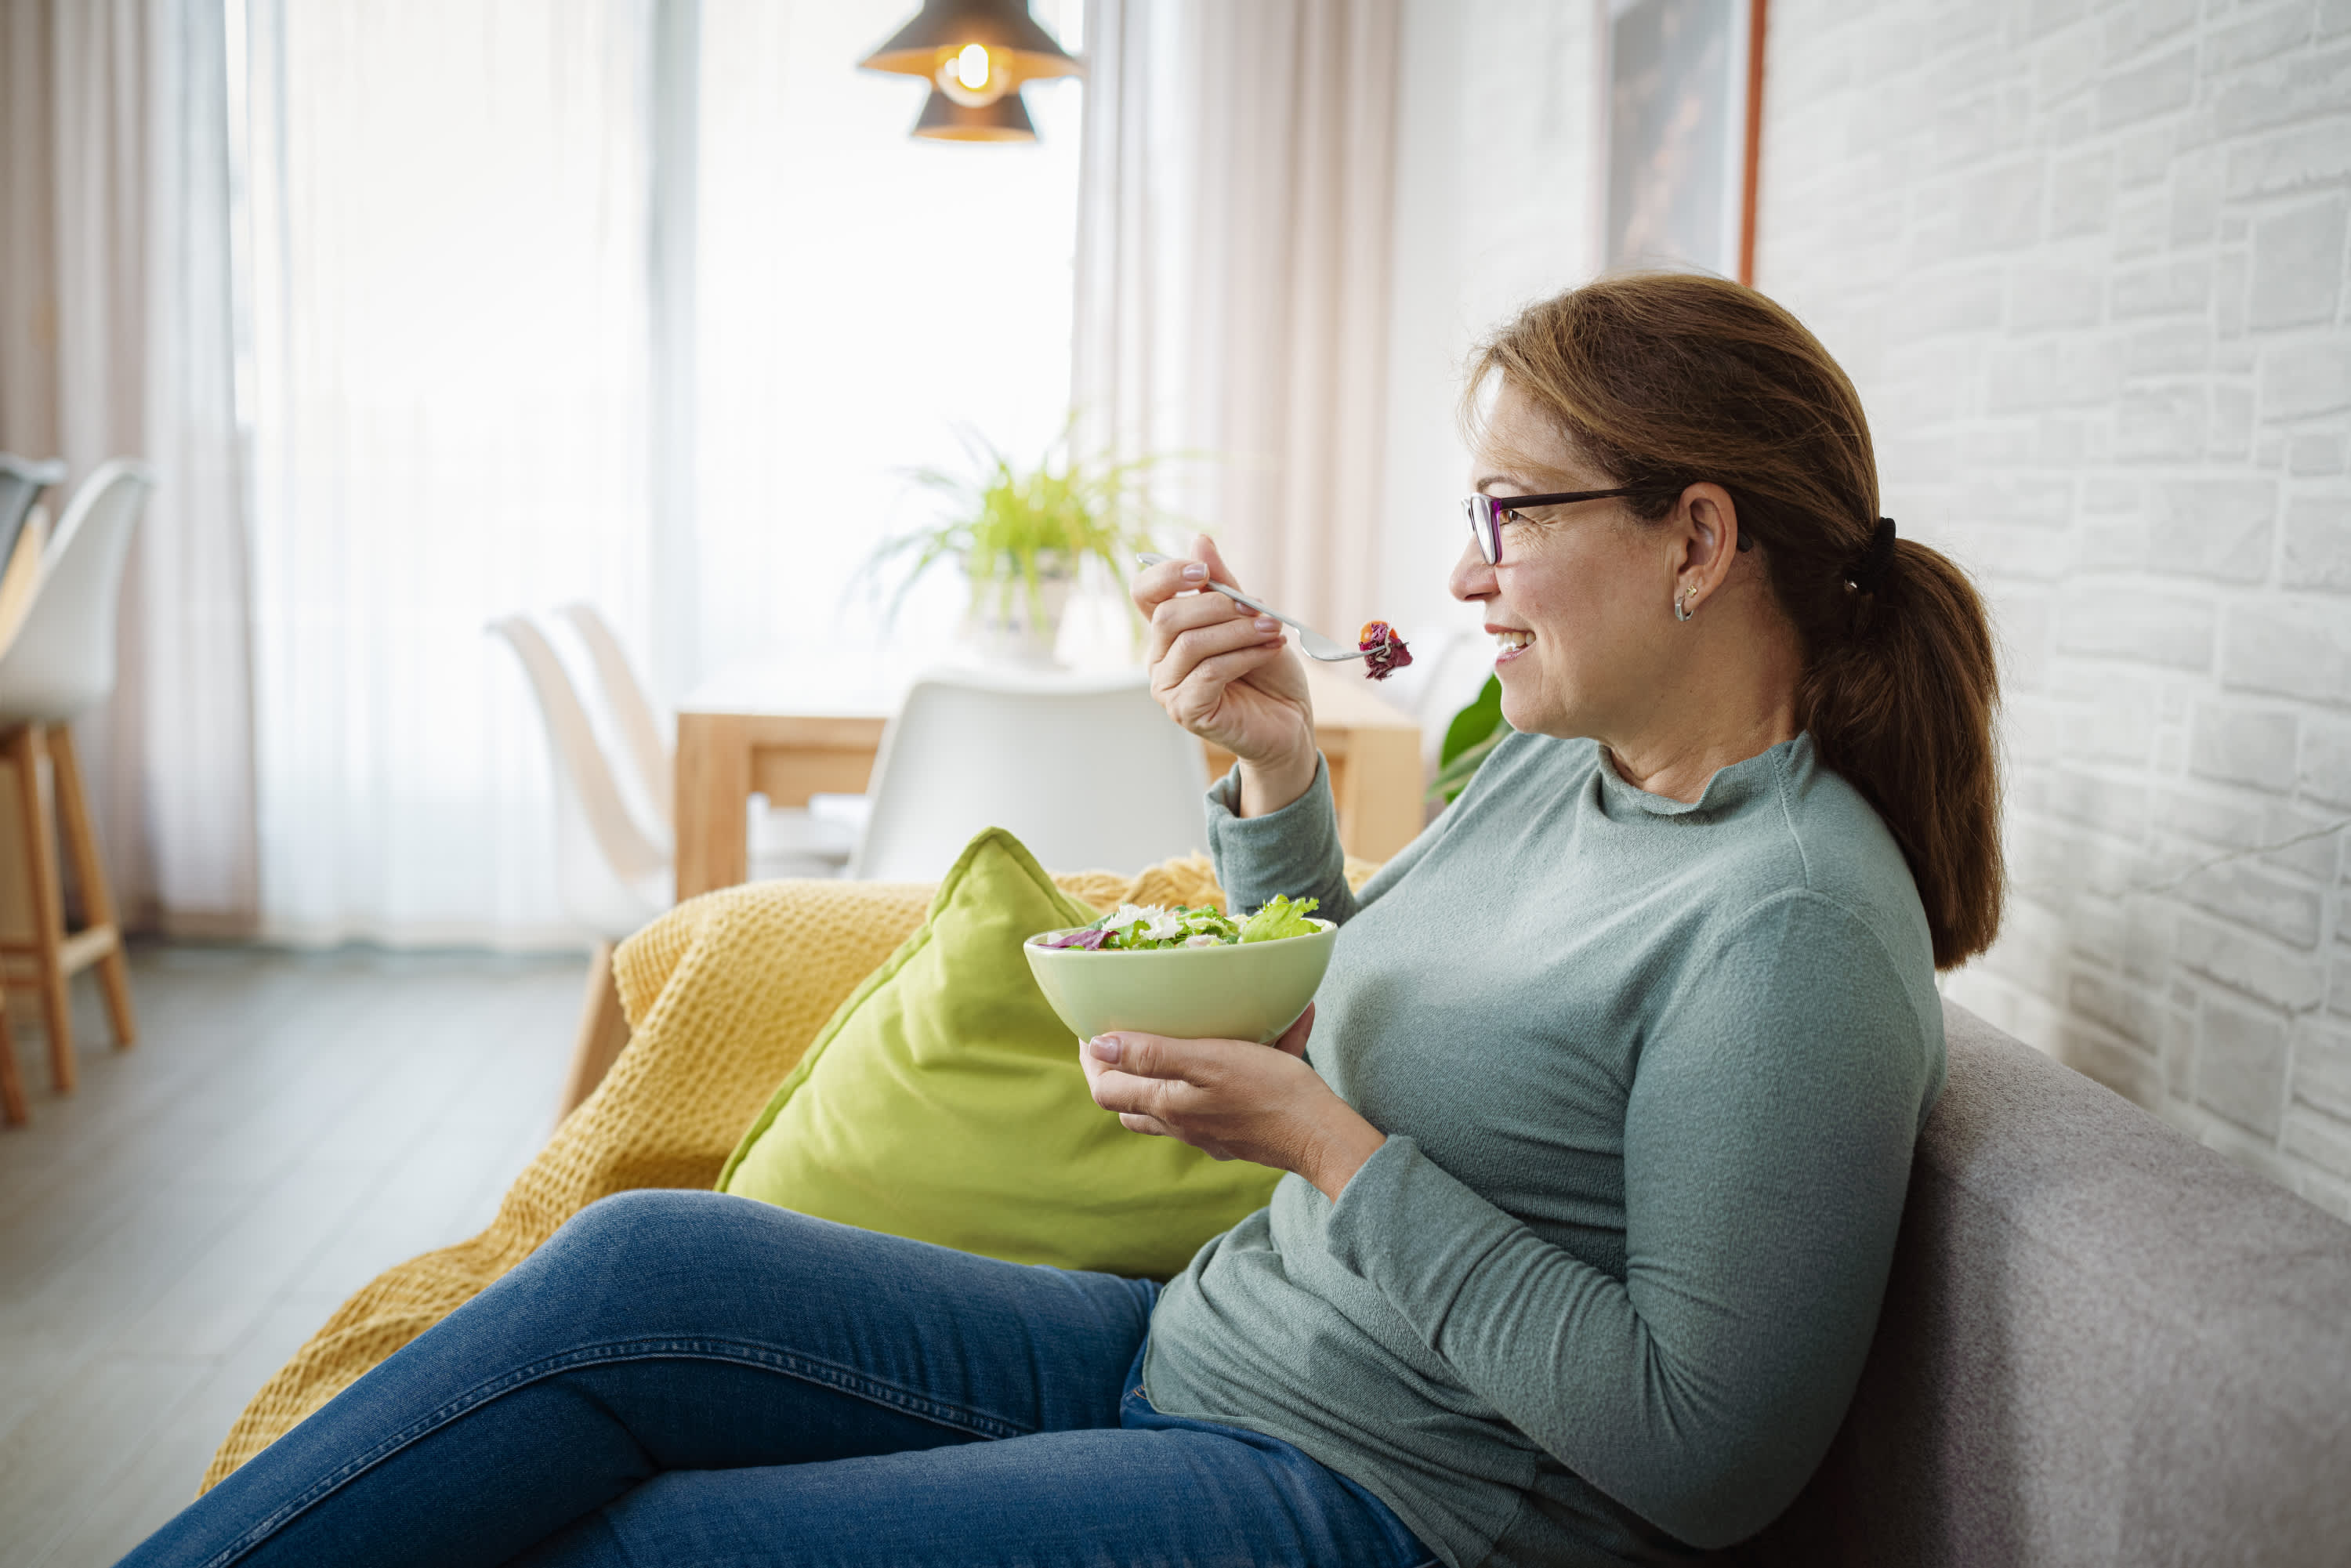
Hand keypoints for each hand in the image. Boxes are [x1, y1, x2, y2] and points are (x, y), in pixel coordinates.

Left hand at [1077, 1004, 1385, 1200]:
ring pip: (1167, 1110)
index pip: (1106, 1091)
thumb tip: (1099, 1045)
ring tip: (1165, 1049)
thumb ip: (1152, 1054)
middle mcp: (1182, 1126)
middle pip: (1130, 1105)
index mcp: (1168, 1107)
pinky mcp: (1236, 1134)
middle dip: (1119, 1073)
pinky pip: (1211, 1107)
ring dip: (1158, 1081)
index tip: (1091, 1032)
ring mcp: (1209, 1134)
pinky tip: (1240, 1053)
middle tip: (1121, 1039)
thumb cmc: (1268, 1091)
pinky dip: (1212, 1081)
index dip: (1092, 1062)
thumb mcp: (1207, 1060)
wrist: (1319, 1133)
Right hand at [1131, 534, 1317, 814]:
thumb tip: (1199, 540)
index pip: (1145, 593)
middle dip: (1218, 606)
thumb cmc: (1267, 671)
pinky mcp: (1187, 711)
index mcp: (1168, 631)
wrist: (1289, 720)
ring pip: (1191, 644)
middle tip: (1258, 608)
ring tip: (1272, 630)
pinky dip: (1244, 656)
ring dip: (1238, 631)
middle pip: (1169, 616)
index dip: (1167, 574)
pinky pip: (1208, 673)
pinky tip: (1269, 650)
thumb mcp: (1249, 619)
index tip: (1204, 573)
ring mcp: (1168, 688)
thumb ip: (1223, 585)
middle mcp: (1160, 659)